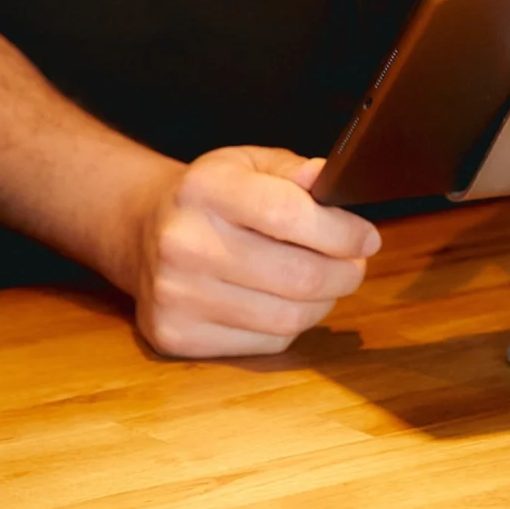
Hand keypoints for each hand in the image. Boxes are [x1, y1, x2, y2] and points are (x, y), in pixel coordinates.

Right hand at [131, 147, 380, 358]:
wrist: (143, 231)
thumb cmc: (213, 198)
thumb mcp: (249, 165)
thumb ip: (295, 172)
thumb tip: (330, 178)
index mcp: (205, 189)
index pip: (289, 215)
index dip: (343, 232)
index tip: (367, 238)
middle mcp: (183, 243)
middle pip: (299, 276)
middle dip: (345, 272)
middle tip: (354, 264)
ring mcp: (175, 295)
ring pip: (290, 318)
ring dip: (324, 302)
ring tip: (324, 281)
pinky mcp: (176, 335)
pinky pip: (267, 343)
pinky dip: (291, 327)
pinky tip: (283, 302)